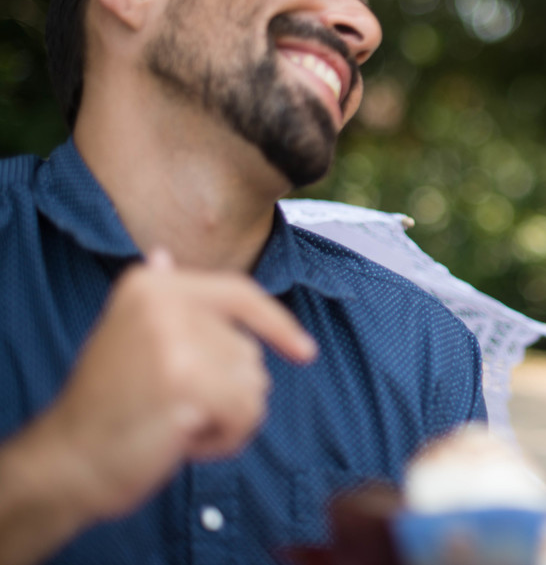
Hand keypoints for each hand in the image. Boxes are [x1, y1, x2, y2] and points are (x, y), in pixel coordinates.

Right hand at [25, 248, 316, 523]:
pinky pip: (248, 413)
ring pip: (254, 384)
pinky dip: (227, 438)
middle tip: (172, 406)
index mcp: (151, 285)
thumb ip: (157, 300)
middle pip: (249, 350)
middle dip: (225, 391)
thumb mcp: (126, 336)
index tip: (305, 352)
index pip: (239, 292)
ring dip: (226, 417)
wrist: (68, 461)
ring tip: (176, 422)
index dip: (277, 324)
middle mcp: (164, 302)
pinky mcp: (186, 382)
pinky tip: (185, 441)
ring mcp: (175, 340)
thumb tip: (163, 257)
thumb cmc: (106, 405)